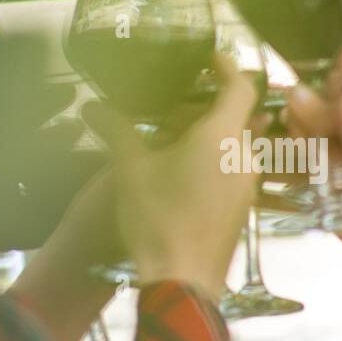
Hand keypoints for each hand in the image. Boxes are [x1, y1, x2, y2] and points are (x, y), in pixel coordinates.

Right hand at [84, 56, 259, 300]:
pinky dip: (215, 163)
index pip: (240, 86)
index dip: (228, 67)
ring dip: (211, 138)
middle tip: (175, 106)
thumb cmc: (159, 220)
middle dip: (207, 108)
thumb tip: (93, 108)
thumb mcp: (131, 169)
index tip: (211, 59)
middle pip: (236, 117)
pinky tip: (183, 176)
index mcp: (223, 136)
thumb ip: (116, 131)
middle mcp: (244, 156)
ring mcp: (248, 185)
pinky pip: (234, 172)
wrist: (182, 281)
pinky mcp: (243, 209)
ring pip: (235, 146)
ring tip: (173, 142)